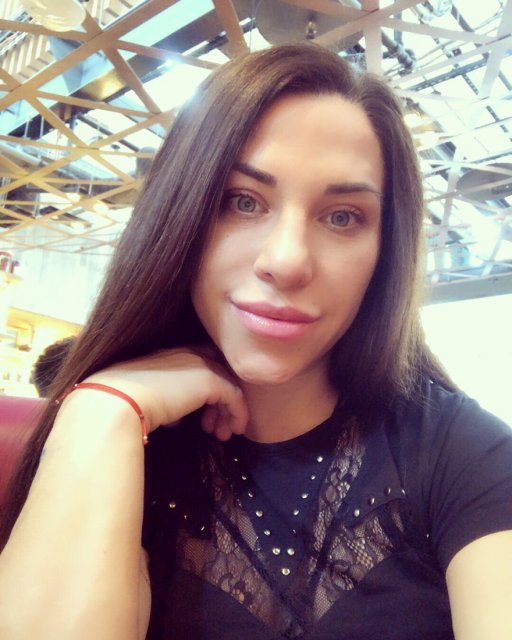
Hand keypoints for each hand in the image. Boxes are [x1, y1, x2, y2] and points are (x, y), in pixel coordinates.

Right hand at [82, 348, 248, 440]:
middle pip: (219, 373)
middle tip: (215, 427)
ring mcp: (200, 364)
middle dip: (221, 401)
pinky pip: (234, 396)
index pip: (201, 365)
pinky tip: (232, 431)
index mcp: (169, 355)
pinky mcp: (210, 379)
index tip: (204, 417)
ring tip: (223, 434)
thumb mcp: (146, 398)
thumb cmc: (122, 403)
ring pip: (228, 384)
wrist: (118, 400)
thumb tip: (175, 418)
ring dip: (229, 411)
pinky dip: (237, 413)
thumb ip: (165, 402)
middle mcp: (187, 354)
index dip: (207, 390)